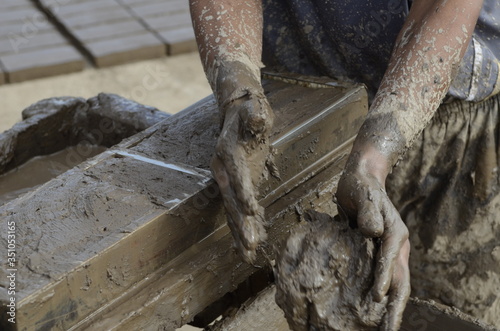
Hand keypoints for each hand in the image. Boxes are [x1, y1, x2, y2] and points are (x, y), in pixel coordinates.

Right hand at [211, 86, 273, 262]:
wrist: (236, 113)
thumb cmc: (250, 110)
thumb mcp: (255, 108)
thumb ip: (255, 115)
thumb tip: (257, 117)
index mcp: (228, 151)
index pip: (236, 174)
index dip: (243, 191)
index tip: (251, 210)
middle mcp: (223, 169)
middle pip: (230, 198)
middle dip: (240, 222)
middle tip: (250, 243)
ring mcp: (227, 180)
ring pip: (231, 209)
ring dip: (239, 231)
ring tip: (247, 253)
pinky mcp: (235, 186)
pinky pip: (236, 209)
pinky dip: (241, 227)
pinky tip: (246, 246)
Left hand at [336, 151, 409, 330]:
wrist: (361, 178)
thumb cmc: (360, 185)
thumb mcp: (362, 193)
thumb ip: (368, 210)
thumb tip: (373, 231)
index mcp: (394, 231)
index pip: (390, 258)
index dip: (384, 277)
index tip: (377, 297)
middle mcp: (396, 244)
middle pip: (400, 279)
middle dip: (396, 306)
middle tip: (389, 329)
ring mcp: (389, 251)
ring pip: (394, 283)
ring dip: (391, 307)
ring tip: (385, 329)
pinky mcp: (378, 253)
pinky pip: (383, 278)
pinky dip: (382, 295)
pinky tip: (373, 311)